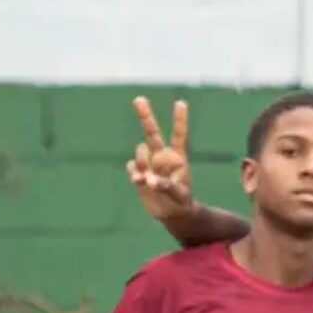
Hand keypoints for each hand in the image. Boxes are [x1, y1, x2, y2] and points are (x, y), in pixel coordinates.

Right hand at [127, 96, 193, 221]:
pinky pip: (132, 166)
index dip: (179, 119)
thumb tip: (148, 179)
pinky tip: (139, 181)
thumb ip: (165, 185)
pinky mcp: (140, 172)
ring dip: (142, 162)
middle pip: (152, 133)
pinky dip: (134, 172)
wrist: (171, 212)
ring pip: (140, 152)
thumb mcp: (179, 193)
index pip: (178, 134)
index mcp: (178, 157)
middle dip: (145, 116)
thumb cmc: (181, 200)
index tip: (180, 103)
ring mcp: (150, 163)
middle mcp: (162, 156)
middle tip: (138, 99)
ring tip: (147, 178)